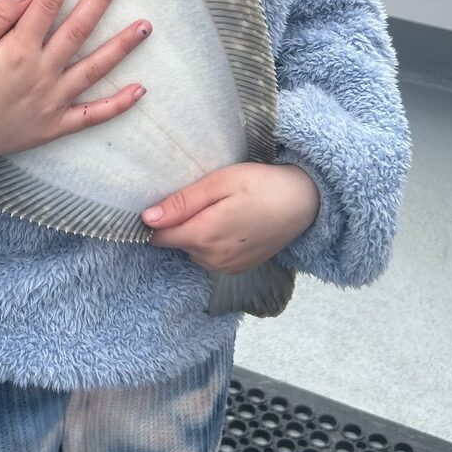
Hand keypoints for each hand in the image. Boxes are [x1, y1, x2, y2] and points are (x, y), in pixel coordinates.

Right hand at [0, 0, 151, 177]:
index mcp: (18, 52)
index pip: (46, 3)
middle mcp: (42, 74)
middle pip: (78, 30)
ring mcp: (53, 102)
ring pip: (94, 69)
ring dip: (122, 46)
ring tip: (146, 24)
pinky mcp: (55, 125)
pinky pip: (92, 116)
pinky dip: (117, 105)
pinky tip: (140, 90)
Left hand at [141, 163, 320, 273]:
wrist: (304, 202)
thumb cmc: (261, 185)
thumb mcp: (220, 182)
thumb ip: (183, 202)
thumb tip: (147, 218)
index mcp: (204, 236)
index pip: (159, 236)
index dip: (158, 218)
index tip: (172, 199)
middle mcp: (212, 259)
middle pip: (176, 242)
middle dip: (182, 222)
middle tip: (206, 198)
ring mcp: (226, 268)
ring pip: (192, 250)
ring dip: (197, 232)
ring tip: (221, 209)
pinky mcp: (238, 269)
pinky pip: (210, 257)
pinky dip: (213, 242)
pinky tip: (230, 223)